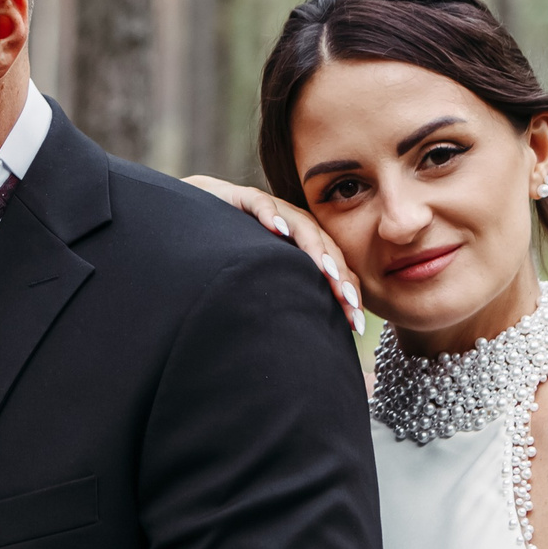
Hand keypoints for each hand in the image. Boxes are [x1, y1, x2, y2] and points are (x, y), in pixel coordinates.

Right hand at [181, 175, 363, 331]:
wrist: (191, 221)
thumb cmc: (225, 259)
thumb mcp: (260, 286)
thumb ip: (284, 305)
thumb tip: (308, 349)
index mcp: (303, 248)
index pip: (333, 268)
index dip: (346, 294)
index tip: (355, 326)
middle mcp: (292, 228)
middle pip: (326, 249)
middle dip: (339, 277)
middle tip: (349, 303)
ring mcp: (271, 212)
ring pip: (302, 226)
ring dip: (315, 248)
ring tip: (326, 271)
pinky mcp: (242, 198)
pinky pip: (259, 203)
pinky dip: (270, 214)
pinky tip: (277, 228)